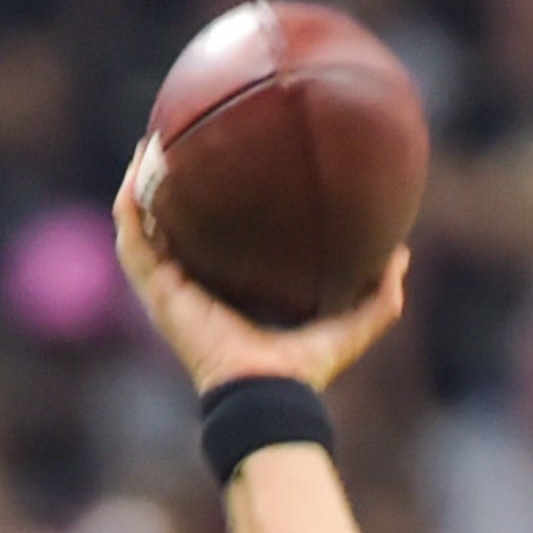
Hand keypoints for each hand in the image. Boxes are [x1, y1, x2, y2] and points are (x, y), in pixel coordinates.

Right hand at [111, 145, 408, 393]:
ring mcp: (169, 288)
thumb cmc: (306, 369)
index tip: (226, 165)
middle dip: (173, 186)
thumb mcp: (353, 324)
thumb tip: (401, 253)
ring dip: (142, 182)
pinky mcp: (157, 289)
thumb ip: (380, 294)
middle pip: (174, 226)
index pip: (217, 242)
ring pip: (142, 224)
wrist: (270, 391)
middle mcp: (194, 288)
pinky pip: (133, 235)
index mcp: (230, 292)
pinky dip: (132, 200)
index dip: (217, 207)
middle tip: (182, 142)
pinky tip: (140, 166)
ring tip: (152, 141)